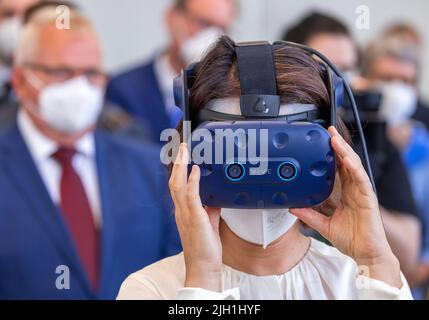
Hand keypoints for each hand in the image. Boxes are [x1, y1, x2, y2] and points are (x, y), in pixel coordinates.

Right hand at [169, 143, 222, 291]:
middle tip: (181, 146)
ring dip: (181, 166)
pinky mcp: (194, 218)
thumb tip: (215, 198)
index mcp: (183, 211)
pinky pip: (192, 196)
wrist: (204, 266)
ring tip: (184, 151)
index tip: (181, 156)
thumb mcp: (209, 222)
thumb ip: (210, 209)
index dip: (178, 170)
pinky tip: (195, 170)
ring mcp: (186, 214)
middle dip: (177, 162)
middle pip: (174, 181)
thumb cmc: (205, 247)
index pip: (177, 186)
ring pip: (178, 185)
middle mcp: (181, 210)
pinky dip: (192, 181)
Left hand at [290, 127, 402, 287]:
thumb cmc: (350, 239)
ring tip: (335, 138)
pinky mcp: (368, 198)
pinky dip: (353, 168)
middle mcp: (354, 189)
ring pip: (354, 166)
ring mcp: (362, 192)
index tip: (321, 142)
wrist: (365, 253)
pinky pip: (361, 179)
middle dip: (338, 145)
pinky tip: (346, 159)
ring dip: (344, 151)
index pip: (339, 168)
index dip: (332, 154)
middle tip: (328, 130)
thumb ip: (309, 215)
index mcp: (346, 193)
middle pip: (346, 162)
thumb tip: (291, 207)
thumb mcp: (323, 225)